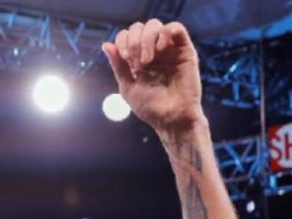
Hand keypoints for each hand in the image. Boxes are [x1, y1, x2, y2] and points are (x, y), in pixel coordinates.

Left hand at [102, 20, 203, 134]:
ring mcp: (169, 50)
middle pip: (139, 27)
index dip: (122, 41)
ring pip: (155, 25)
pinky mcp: (185, 51)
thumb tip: (105, 45)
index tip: (126, 59)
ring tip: (148, 60)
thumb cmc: (151, 109)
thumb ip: (118, 66)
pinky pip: (176, 28)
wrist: (172, 119)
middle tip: (137, 63)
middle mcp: (153, 52)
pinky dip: (165, 33)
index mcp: (138, 59)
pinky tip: (160, 49)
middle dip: (133, 41)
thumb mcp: (128, 87)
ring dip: (146, 39)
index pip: (126, 35)